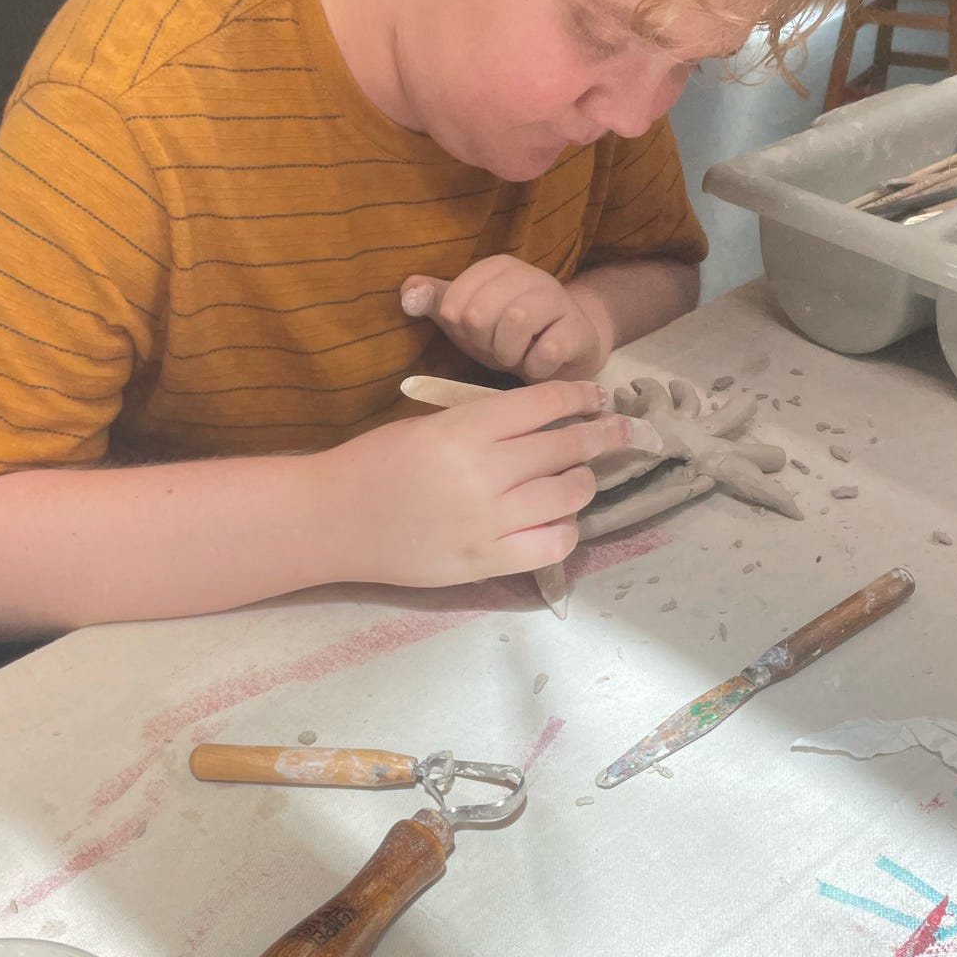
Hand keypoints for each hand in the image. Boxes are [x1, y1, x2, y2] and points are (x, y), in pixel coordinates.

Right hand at [321, 381, 643, 587]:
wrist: (333, 520)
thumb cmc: (376, 464)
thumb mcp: (429, 425)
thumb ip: (484, 424)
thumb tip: (544, 421)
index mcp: (465, 430)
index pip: (543, 405)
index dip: (580, 396)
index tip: (599, 395)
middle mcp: (485, 473)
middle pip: (566, 447)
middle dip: (603, 434)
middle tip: (623, 429)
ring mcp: (489, 522)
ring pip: (569, 494)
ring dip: (584, 480)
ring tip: (581, 475)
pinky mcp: (486, 561)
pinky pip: (552, 544)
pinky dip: (566, 528)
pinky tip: (559, 519)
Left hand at [401, 258, 607, 381]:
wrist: (568, 346)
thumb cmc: (509, 331)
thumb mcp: (466, 316)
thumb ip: (434, 300)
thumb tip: (407, 295)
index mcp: (496, 267)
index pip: (453, 303)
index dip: (460, 330)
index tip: (478, 334)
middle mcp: (528, 275)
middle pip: (480, 314)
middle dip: (484, 344)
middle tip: (499, 349)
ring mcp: (558, 299)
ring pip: (516, 322)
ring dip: (508, 354)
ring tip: (518, 356)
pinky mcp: (578, 330)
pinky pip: (546, 352)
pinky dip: (535, 368)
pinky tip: (539, 366)